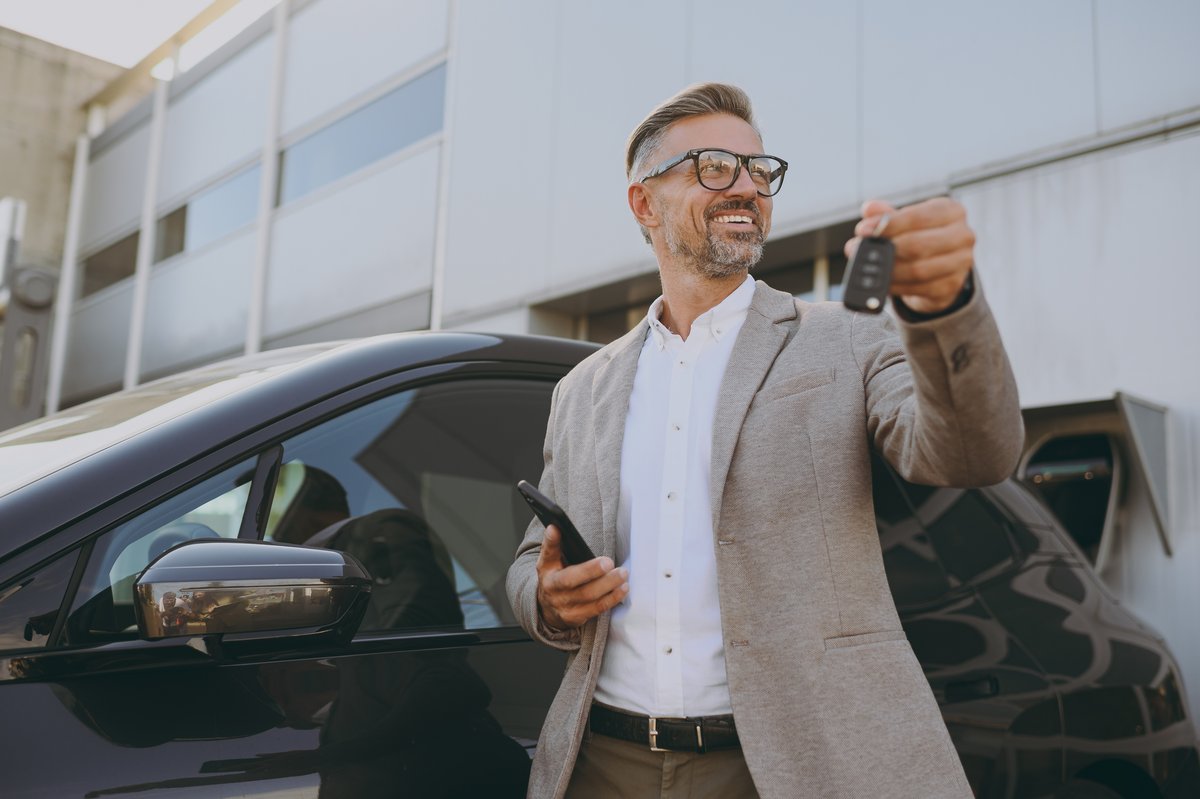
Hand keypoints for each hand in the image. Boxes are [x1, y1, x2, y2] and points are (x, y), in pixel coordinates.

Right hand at [535, 525, 628, 629]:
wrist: (548, 610)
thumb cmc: (554, 580)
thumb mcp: (549, 564)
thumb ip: (552, 546)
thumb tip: (554, 527)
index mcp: (547, 573)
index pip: (548, 556)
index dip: (551, 542)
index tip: (556, 528)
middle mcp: (554, 591)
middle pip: (571, 580)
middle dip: (591, 571)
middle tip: (608, 562)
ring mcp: (566, 606)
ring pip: (589, 596)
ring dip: (608, 584)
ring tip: (622, 573)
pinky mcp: (578, 617)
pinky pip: (597, 608)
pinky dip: (612, 598)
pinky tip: (622, 589)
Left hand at [846, 197, 974, 313]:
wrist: (942, 267)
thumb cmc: (920, 237)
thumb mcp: (905, 221)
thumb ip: (886, 214)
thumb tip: (869, 209)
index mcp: (951, 211)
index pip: (918, 217)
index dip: (888, 225)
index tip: (863, 230)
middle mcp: (963, 235)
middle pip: (918, 245)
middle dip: (885, 250)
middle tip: (858, 252)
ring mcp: (961, 263)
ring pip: (918, 270)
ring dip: (888, 271)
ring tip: (868, 269)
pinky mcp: (952, 286)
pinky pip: (919, 289)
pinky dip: (896, 287)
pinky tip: (882, 283)